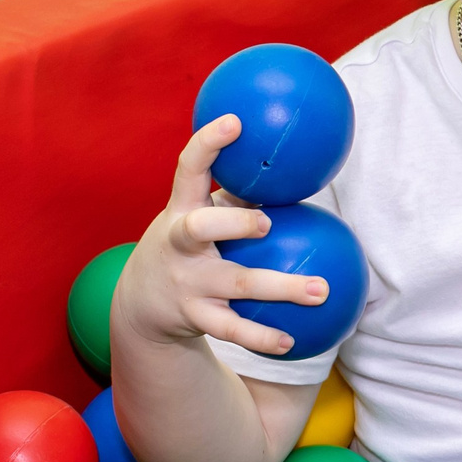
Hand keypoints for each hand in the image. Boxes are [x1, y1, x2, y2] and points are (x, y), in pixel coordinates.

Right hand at [111, 116, 327, 356]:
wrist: (139, 302)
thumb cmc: (187, 242)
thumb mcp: (199, 214)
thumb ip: (238, 192)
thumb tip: (294, 163)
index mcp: (182, 209)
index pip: (188, 168)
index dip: (208, 144)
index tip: (235, 122)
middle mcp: (180, 244)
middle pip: (201, 229)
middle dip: (234, 223)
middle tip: (268, 223)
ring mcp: (187, 282)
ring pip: (235, 284)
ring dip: (281, 288)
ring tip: (321, 290)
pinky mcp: (194, 317)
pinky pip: (231, 329)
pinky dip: (262, 337)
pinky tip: (292, 340)